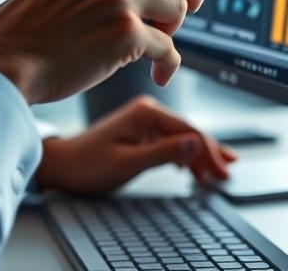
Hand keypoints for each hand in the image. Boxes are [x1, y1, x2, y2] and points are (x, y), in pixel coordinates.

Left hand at [34, 96, 237, 193]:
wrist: (62, 165)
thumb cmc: (88, 164)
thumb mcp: (128, 163)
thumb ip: (163, 154)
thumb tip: (195, 145)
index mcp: (146, 112)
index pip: (190, 130)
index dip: (210, 152)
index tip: (223, 173)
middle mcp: (147, 111)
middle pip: (189, 131)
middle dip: (209, 154)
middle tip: (225, 176)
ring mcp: (143, 120)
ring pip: (181, 137)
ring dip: (199, 156)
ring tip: (215, 175)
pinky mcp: (139, 131)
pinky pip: (169, 141)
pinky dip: (184, 155)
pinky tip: (193, 169)